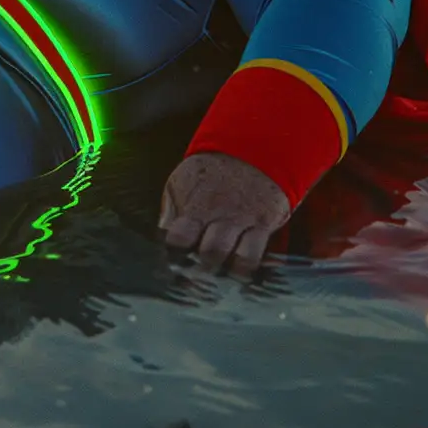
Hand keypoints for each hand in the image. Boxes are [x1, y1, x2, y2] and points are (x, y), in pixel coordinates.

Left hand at [159, 151, 291, 275]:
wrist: (254, 147)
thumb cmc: (213, 169)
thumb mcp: (183, 180)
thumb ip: (171, 208)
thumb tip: (162, 232)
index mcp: (196, 206)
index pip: (179, 239)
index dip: (175, 255)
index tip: (176, 261)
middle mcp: (221, 216)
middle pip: (210, 254)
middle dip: (203, 272)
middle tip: (198, 279)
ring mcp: (245, 221)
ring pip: (238, 260)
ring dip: (228, 274)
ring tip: (219, 280)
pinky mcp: (265, 224)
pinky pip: (259, 255)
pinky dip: (249, 270)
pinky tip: (240, 275)